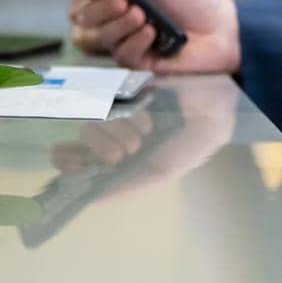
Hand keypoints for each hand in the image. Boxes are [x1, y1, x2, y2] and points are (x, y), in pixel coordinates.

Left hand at [49, 86, 237, 198]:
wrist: (214, 111)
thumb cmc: (191, 144)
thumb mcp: (161, 172)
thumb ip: (128, 185)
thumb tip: (92, 198)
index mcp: (116, 151)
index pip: (77, 153)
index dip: (67, 157)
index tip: (73, 161)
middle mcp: (113, 127)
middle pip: (84, 135)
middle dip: (101, 146)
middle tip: (126, 151)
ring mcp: (120, 103)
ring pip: (96, 115)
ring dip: (118, 129)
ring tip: (145, 133)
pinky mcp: (130, 84)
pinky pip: (113, 96)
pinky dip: (129, 111)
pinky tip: (148, 118)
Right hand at [55, 0, 239, 73]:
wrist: (222, 28)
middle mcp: (109, 15)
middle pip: (77, 16)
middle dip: (99, 8)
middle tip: (125, 0)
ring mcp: (120, 39)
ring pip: (92, 39)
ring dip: (116, 26)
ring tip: (142, 16)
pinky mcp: (134, 62)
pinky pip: (119, 56)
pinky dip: (133, 42)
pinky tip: (152, 35)